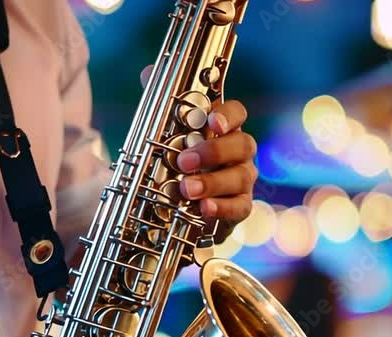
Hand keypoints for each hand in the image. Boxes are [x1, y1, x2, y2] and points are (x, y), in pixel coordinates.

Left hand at [140, 67, 257, 242]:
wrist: (177, 207)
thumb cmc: (177, 164)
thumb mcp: (164, 134)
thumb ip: (161, 105)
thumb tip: (148, 73)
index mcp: (223, 130)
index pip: (237, 113)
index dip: (228, 116)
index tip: (212, 122)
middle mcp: (238, 153)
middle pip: (243, 144)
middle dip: (214, 152)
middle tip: (184, 161)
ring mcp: (242, 180)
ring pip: (240, 177)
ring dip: (213, 182)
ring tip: (186, 189)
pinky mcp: (238, 207)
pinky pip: (240, 207)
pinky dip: (222, 207)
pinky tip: (203, 208)